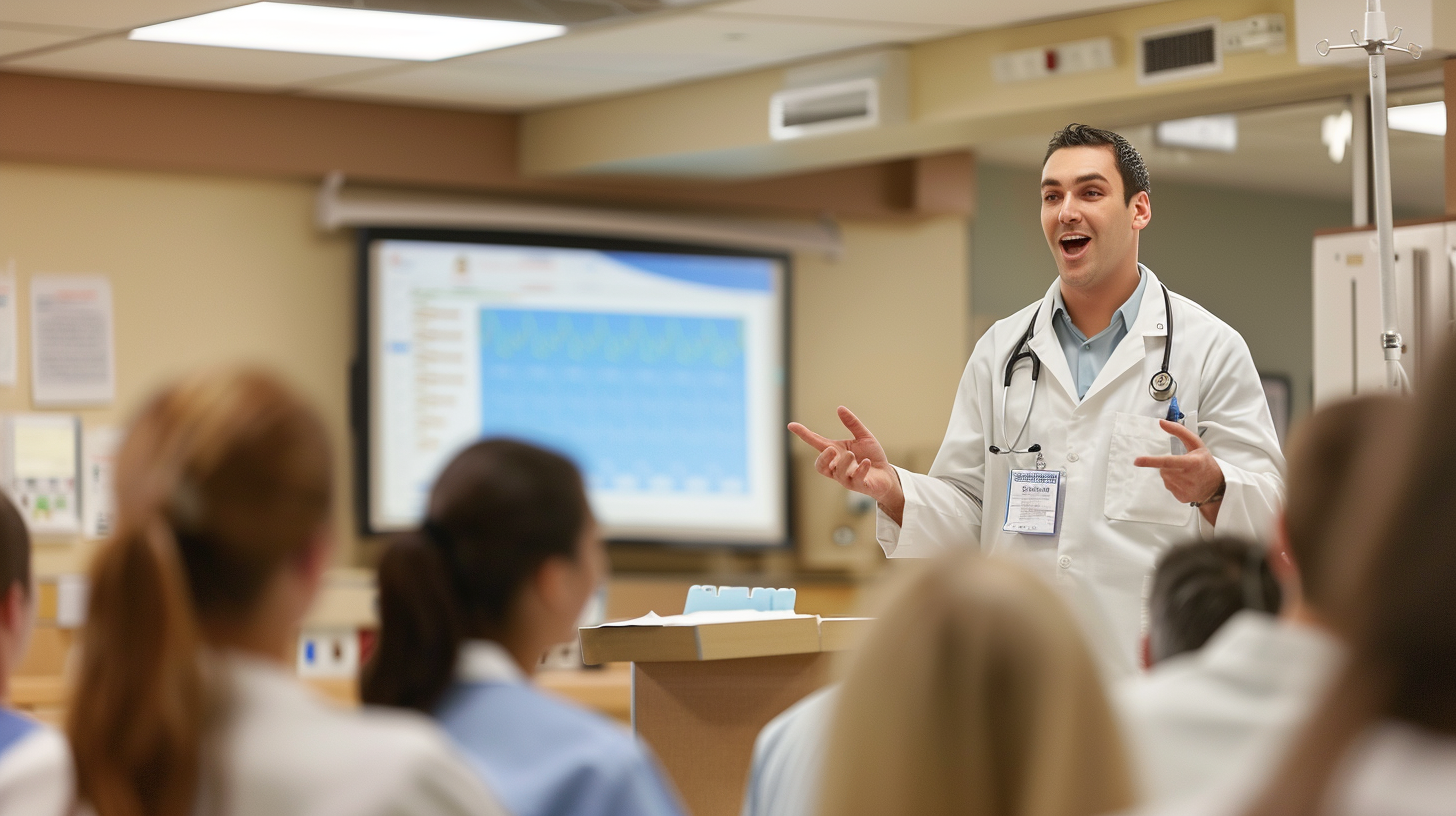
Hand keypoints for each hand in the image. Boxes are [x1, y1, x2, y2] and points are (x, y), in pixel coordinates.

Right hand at [788, 407, 903, 519]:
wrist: (886, 475)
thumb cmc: (871, 456)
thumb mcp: (863, 437)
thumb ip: (852, 424)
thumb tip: (840, 408)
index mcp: (835, 453)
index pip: (816, 443)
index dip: (804, 434)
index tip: (791, 425)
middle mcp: (837, 467)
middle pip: (820, 466)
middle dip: (823, 458)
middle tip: (830, 449)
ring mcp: (846, 478)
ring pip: (837, 473)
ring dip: (843, 462)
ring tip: (851, 454)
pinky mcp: (859, 485)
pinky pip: (855, 479)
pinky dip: (860, 470)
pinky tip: (866, 462)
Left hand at [1134, 420, 1225, 522]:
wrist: (1216, 486)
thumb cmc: (1205, 463)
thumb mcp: (1197, 444)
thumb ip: (1179, 431)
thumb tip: (1162, 422)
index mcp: (1192, 463)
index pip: (1167, 461)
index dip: (1151, 461)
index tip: (1137, 461)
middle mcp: (1188, 477)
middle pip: (1163, 469)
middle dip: (1169, 466)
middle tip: (1183, 465)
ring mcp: (1185, 489)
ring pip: (1165, 477)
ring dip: (1171, 474)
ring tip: (1186, 474)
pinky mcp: (1181, 497)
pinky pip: (1169, 486)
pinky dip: (1174, 483)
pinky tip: (1185, 482)